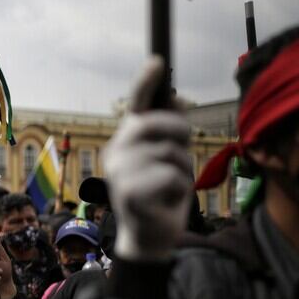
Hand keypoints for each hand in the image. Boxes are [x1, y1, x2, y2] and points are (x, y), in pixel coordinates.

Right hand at [103, 57, 192, 261]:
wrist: (149, 236)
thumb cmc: (160, 194)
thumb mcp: (168, 157)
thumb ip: (170, 131)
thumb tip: (177, 99)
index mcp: (125, 140)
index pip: (136, 105)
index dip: (146, 82)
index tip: (158, 62)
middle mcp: (116, 151)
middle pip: (157, 124)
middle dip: (178, 134)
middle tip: (181, 152)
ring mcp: (120, 172)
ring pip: (169, 152)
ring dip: (181, 169)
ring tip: (170, 186)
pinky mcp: (130, 192)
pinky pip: (171, 176)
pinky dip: (178, 188)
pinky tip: (167, 200)